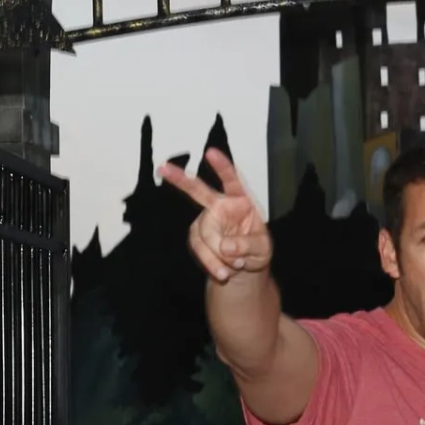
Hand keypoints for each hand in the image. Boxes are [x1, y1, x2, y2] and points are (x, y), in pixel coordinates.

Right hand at [160, 147, 270, 281]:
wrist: (244, 270)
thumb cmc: (257, 251)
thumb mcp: (262, 249)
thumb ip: (248, 245)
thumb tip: (226, 247)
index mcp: (241, 201)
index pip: (232, 180)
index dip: (222, 167)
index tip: (210, 152)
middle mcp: (220, 206)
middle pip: (198, 191)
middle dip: (180, 178)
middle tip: (162, 167)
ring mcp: (206, 221)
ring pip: (202, 233)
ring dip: (216, 254)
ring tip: (234, 267)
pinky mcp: (197, 237)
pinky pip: (198, 248)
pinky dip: (211, 262)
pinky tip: (224, 272)